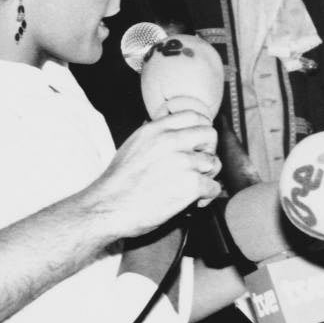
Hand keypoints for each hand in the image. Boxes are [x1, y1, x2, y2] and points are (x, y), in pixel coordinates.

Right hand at [88, 112, 221, 240]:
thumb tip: (174, 134)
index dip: (200, 130)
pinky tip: (193, 202)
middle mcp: (171, 141)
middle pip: (209, 134)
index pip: (194, 116)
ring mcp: (183, 162)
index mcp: (156, 129)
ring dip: (206, 177)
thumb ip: (155, 136)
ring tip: (192, 187)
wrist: (109, 206)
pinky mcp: (191, 185)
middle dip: (208, 151)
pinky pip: (214, 187)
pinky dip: (207, 197)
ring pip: (214, 163)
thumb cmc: (118, 182)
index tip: (197, 144)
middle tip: (198, 166)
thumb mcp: (133, 146)